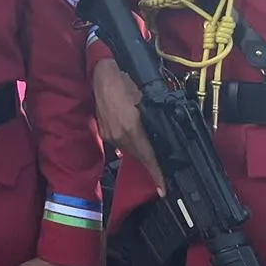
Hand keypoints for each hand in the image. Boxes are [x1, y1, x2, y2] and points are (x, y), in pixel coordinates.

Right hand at [92, 59, 164, 192]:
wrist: (102, 76)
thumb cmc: (125, 83)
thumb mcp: (146, 102)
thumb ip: (154, 121)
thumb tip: (163, 136)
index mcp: (132, 128)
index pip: (149, 157)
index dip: (157, 175)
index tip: (164, 189)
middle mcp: (120, 136)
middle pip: (140, 157)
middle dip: (152, 163)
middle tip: (164, 170)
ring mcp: (111, 135)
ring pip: (131, 151)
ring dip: (142, 152)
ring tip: (150, 148)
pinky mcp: (105, 133)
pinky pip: (122, 145)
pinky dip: (131, 144)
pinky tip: (136, 137)